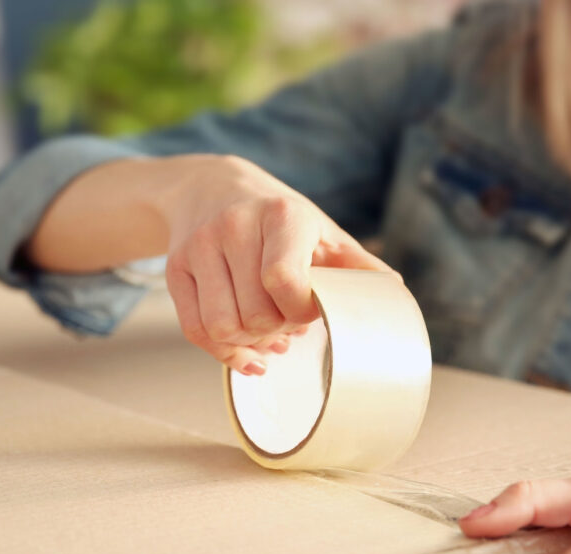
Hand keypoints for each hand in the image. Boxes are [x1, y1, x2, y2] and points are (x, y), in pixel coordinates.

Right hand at [159, 155, 395, 374]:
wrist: (210, 187)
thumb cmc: (276, 216)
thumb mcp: (320, 230)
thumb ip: (355, 264)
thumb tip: (395, 292)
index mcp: (281, 216)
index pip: (283, 280)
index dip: (300, 311)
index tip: (310, 310)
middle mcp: (234, 227)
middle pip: (255, 313)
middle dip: (278, 329)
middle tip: (289, 322)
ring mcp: (199, 248)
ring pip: (223, 326)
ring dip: (250, 343)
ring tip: (268, 334)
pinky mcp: (175, 269)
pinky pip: (195, 330)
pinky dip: (223, 351)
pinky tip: (245, 351)